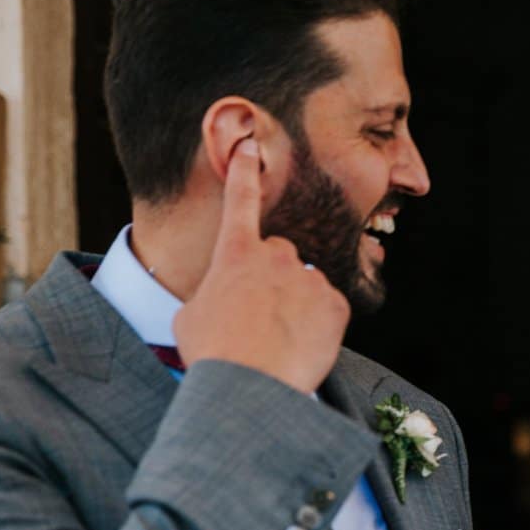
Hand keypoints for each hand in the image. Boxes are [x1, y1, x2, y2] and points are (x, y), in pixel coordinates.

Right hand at [174, 138, 348, 393]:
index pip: (240, 200)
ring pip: (304, 283)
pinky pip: (327, 308)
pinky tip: (300, 345)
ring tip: (276, 337)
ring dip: (294, 303)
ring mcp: (309, 278)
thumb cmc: (214, 352)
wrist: (251, 384)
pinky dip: (317, 325)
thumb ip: (214, 291)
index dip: (244, 171)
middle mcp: (276, 255)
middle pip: (278, 255)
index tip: (250, 145)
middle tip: (257, 315)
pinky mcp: (337, 304)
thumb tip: (222, 296)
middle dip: (271, 277)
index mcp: (235, 252)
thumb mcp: (192, 315)